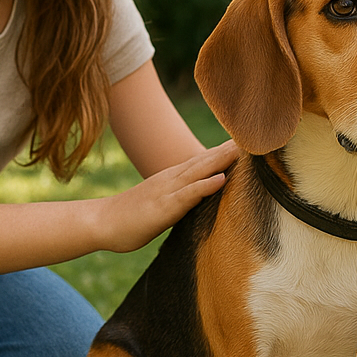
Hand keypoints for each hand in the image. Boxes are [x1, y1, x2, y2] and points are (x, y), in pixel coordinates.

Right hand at [90, 140, 236, 252]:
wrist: (102, 222)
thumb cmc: (132, 215)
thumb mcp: (162, 200)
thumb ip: (181, 195)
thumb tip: (200, 195)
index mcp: (174, 177)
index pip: (205, 160)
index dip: (226, 150)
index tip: (249, 141)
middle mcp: (173, 178)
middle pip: (207, 159)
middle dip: (230, 148)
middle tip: (255, 135)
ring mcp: (168, 191)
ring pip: (200, 171)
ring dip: (223, 159)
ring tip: (244, 149)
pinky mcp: (163, 208)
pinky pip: (188, 195)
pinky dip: (205, 186)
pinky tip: (222, 179)